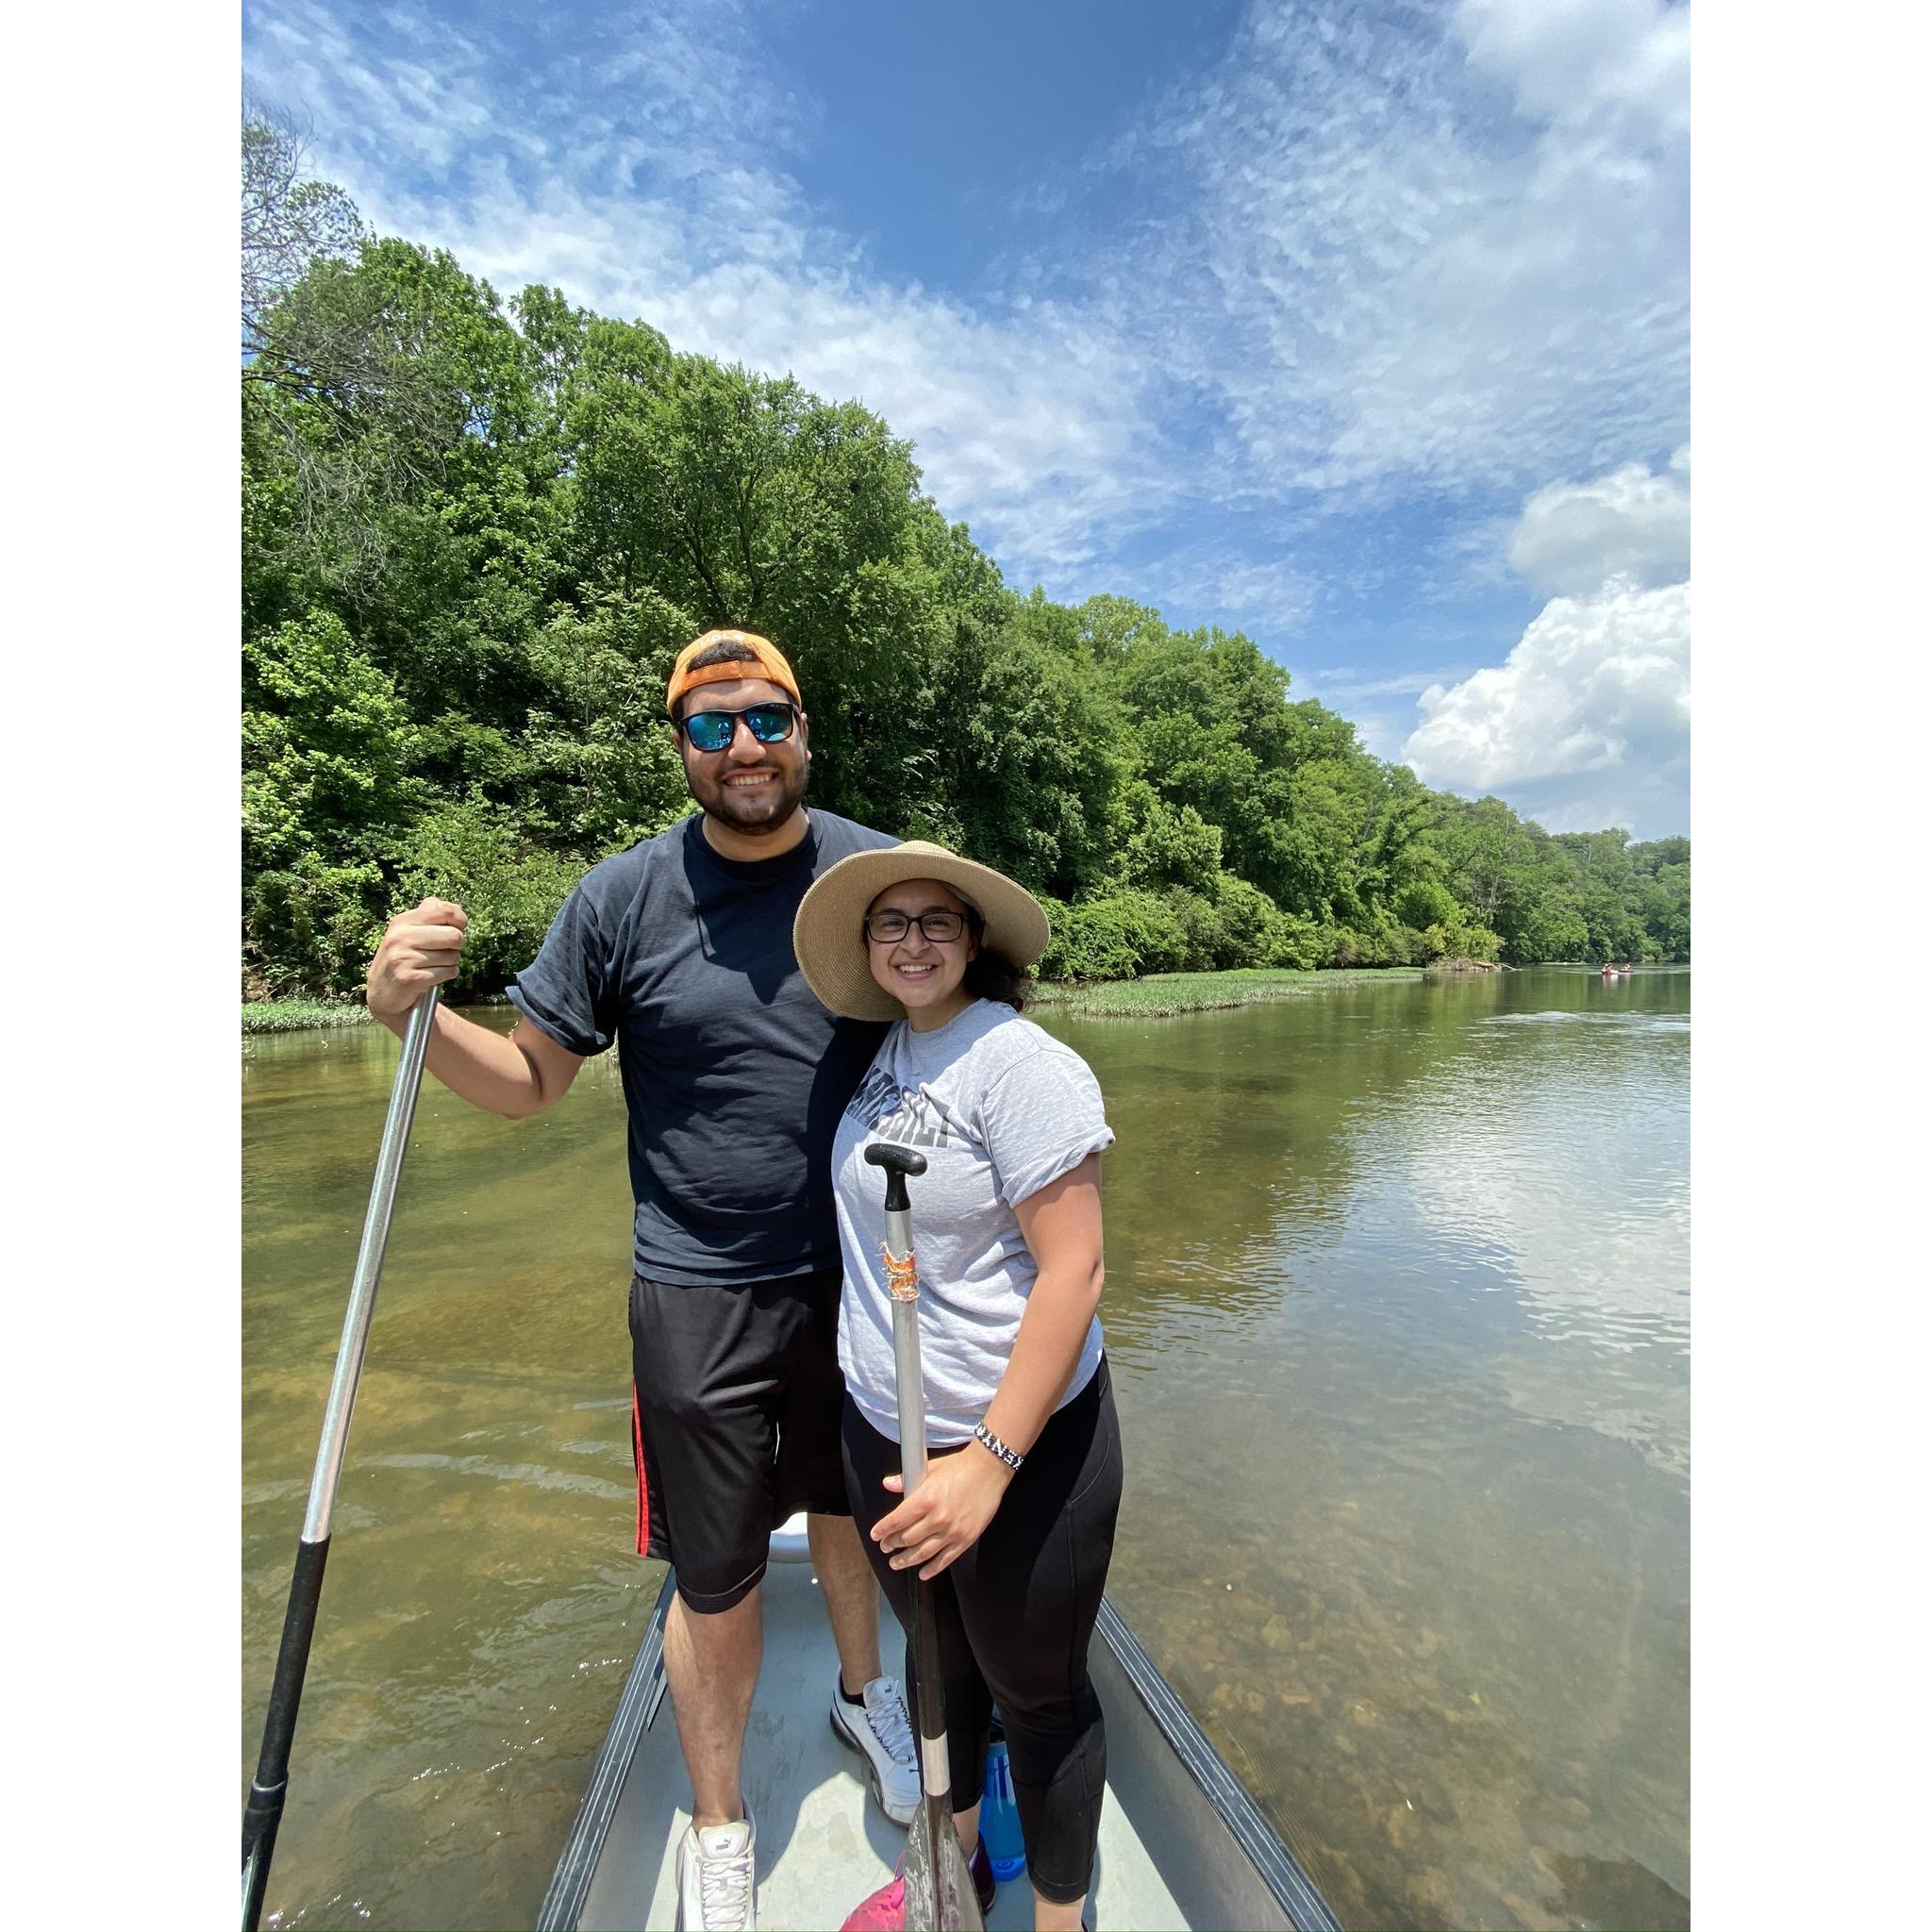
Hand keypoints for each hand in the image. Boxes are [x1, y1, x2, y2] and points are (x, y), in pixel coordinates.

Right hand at [366, 896, 467, 1022]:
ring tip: (434, 965)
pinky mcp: (410, 978)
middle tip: (445, 951)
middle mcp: (401, 937)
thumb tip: (456, 909)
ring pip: (453, 956)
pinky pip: (448, 972)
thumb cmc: (403, 959)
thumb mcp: (407, 932)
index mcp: (402, 922)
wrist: (381, 993)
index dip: (460, 919)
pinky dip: (447, 975)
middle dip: (457, 945)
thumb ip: (429, 917)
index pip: (444, 910)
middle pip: (454, 935)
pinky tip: (433, 976)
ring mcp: (404, 958)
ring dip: (451, 963)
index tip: (458, 927)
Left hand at [873, 1447, 1011, 1579]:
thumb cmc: (959, 1466)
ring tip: (896, 1563)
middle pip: (907, 1539)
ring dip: (906, 1560)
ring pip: (922, 1553)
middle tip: (885, 1547)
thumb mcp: (930, 1469)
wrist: (989, 1469)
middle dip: (891, 1545)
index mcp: (925, 1499)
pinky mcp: (965, 1539)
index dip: (882, 1530)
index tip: (876, 1535)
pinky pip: (945, 1559)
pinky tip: (922, 1573)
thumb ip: (906, 1480)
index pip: (896, 1521)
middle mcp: (937, 1518)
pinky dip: (932, 1569)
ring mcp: (952, 1531)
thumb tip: (888, 1484)